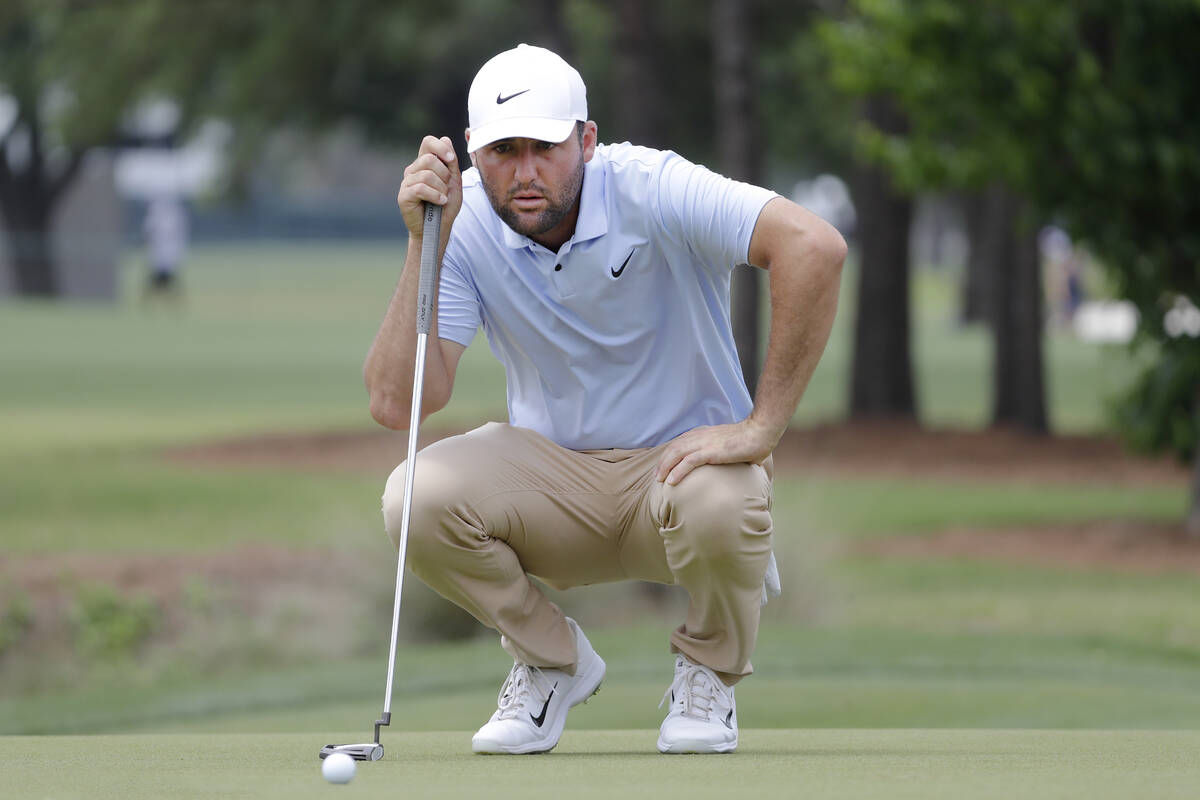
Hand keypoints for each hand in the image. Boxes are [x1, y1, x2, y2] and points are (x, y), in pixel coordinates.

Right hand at [397, 135, 462, 238]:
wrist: (438, 229)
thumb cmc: (445, 206)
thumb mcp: (454, 181)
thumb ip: (451, 162)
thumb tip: (445, 139)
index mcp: (424, 164)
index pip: (427, 142)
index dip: (439, 147)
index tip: (450, 159)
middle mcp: (413, 170)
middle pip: (429, 159)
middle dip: (444, 174)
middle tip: (446, 188)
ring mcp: (406, 182)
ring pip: (426, 174)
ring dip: (441, 188)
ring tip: (442, 198)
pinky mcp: (404, 195)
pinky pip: (421, 188)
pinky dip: (435, 195)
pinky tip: (440, 202)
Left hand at [655, 417, 780, 485]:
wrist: (760, 433)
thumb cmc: (751, 441)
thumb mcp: (731, 445)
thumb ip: (725, 453)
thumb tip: (732, 464)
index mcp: (704, 433)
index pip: (680, 443)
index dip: (669, 455)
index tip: (664, 466)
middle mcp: (700, 436)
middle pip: (673, 448)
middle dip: (662, 462)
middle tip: (656, 476)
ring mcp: (704, 443)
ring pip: (676, 454)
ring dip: (665, 468)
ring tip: (659, 480)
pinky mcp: (710, 452)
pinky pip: (687, 462)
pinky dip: (677, 472)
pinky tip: (671, 481)